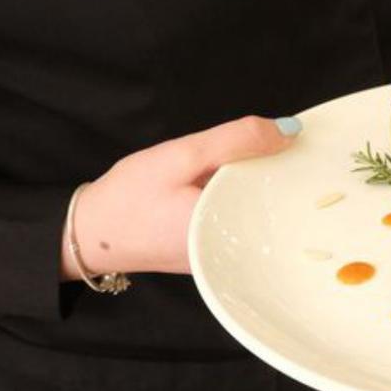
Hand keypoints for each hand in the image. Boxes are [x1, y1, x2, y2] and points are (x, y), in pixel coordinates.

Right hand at [62, 116, 299, 277]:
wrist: (89, 234)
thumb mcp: (182, 156)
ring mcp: (223, 258)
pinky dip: (238, 200)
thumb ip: (236, 140)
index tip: (302, 150)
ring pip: (257, 214)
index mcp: (229, 232)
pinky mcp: (214, 255)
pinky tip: (226, 187)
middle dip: (272, 179)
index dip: (294, 170)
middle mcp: (233, 253)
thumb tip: (288, 131)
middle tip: (258, 158)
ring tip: (241, 170)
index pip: (284, 198)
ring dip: (254, 188)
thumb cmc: (128, 198)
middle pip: (275, 208)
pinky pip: (239, 221)